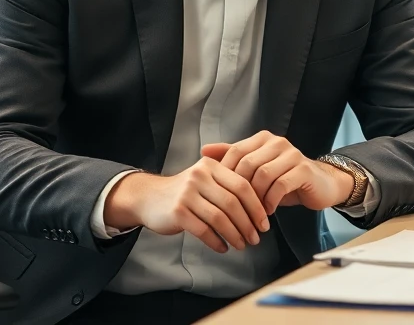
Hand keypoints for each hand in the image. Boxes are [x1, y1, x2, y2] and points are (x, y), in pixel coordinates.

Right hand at [103, 158, 269, 253]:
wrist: (149, 198)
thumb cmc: (185, 191)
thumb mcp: (206, 178)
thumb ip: (229, 184)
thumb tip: (262, 207)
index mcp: (211, 166)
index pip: (242, 186)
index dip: (256, 207)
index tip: (265, 223)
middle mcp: (199, 176)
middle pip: (233, 203)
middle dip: (248, 224)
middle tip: (256, 238)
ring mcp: (187, 194)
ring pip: (220, 218)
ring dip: (235, 235)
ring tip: (242, 245)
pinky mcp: (177, 212)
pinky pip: (203, 230)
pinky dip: (216, 241)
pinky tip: (223, 247)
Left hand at [202, 131, 353, 213]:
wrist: (320, 185)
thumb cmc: (284, 179)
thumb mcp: (256, 168)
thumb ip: (231, 158)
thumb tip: (204, 151)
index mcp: (263, 139)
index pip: (235, 152)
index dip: (225, 174)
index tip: (221, 194)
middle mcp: (277, 142)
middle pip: (247, 164)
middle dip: (239, 189)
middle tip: (236, 208)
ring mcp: (292, 154)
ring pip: (262, 175)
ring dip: (255, 197)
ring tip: (253, 212)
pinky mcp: (303, 169)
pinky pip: (280, 185)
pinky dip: (270, 201)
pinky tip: (268, 211)